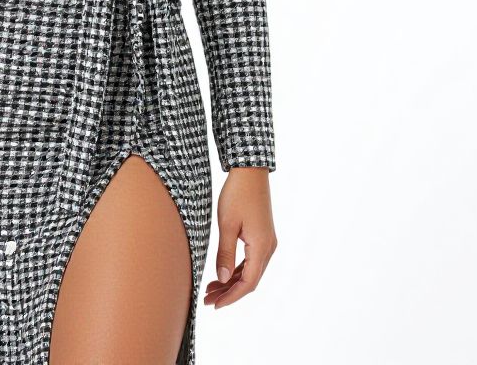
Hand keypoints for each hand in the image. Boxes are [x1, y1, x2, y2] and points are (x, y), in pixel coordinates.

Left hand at [205, 166, 276, 309]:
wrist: (250, 171)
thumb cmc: (237, 194)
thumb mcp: (227, 224)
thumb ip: (225, 253)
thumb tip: (221, 279)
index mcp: (262, 247)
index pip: (248, 283)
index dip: (231, 297)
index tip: (214, 305)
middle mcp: (268, 248)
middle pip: (250, 280)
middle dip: (229, 292)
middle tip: (207, 299)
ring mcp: (267, 242)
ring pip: (250, 271)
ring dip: (231, 281)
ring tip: (211, 289)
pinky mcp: (262, 235)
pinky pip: (251, 260)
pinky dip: (236, 269)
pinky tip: (222, 272)